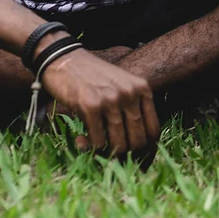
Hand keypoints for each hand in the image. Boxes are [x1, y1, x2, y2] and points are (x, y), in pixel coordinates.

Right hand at [38, 38, 160, 157]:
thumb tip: (138, 144)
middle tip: (111, 154)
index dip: (147, 149)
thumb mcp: (122, 84)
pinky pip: (97, 141)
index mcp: (142, 88)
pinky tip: (80, 139)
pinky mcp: (90, 106)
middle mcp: (130, 93)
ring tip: (94, 147)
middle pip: (138, 140)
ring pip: (119, 144)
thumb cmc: (92, 76)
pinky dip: (89, 147)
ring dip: (107, 153)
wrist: (64, 59)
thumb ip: (132, 106)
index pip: (154, 129)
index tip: (136, 157)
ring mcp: (111, 100)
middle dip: (126, 153)